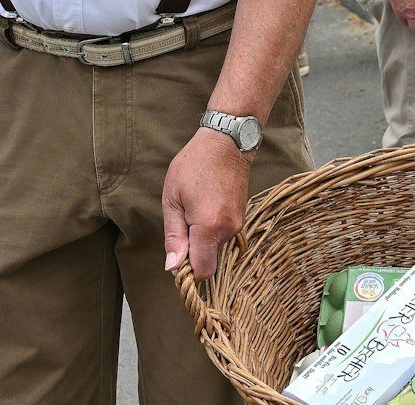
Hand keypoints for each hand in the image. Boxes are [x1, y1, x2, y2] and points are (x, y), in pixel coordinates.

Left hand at [161, 128, 251, 278]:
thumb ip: (174, 236)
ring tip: (194, 208)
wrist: (226, 142)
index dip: (187, 271)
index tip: (176, 257)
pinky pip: (223, 235)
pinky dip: (211, 229)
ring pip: (215, 247)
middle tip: (182, 221)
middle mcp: (228, 229)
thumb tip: (173, 267)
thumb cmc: (194, 166)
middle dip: (193, 251)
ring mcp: (238, 223)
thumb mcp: (172, 199)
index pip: (202, 271)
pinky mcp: (242, 217)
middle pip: (208, 259)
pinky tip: (205, 205)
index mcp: (209, 226)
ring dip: (202, 238)